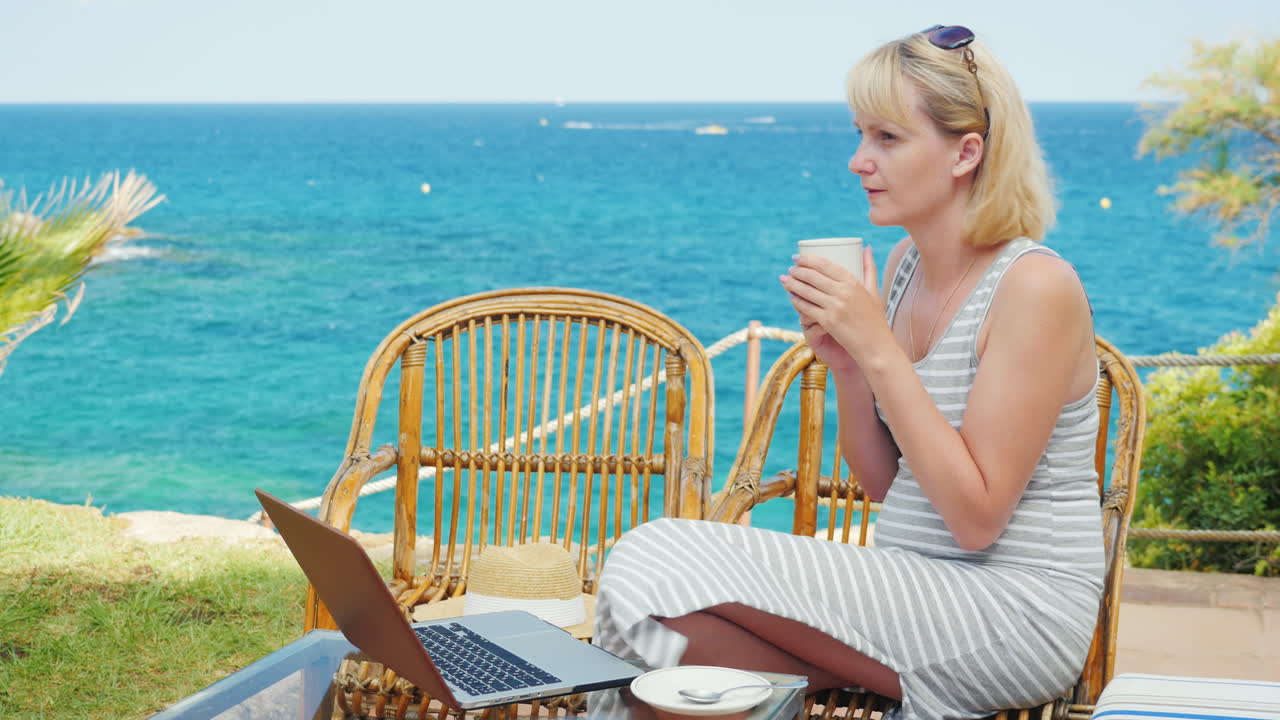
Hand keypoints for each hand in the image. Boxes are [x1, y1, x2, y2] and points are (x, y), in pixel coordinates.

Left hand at [780, 245, 889, 369]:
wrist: (876, 347)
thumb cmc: (875, 319)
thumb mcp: (875, 291)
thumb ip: (870, 268)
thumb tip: (866, 247)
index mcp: (853, 282)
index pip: (825, 265)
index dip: (808, 259)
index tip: (797, 257)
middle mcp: (843, 292)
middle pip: (813, 276)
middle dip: (797, 270)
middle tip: (790, 268)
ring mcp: (834, 307)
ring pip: (806, 291)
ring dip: (792, 284)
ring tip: (784, 279)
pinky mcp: (827, 322)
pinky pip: (806, 308)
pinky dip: (796, 301)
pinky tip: (791, 296)